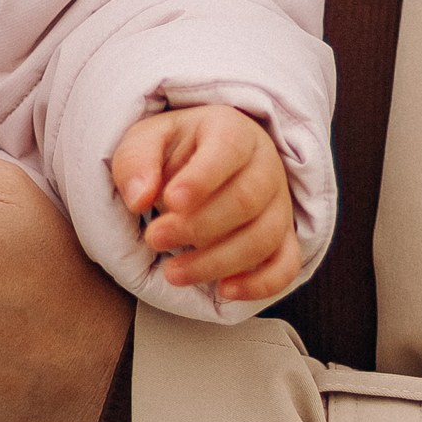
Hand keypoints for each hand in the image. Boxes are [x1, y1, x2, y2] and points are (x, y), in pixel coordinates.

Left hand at [112, 106, 302, 304]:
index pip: (228, 150)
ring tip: (173, 272)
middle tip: (154, 238)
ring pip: (264, 237)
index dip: (202, 179)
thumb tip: (138, 198)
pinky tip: (224, 290)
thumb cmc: (175, 151)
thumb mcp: (146, 141)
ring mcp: (279, 203)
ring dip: (217, 262)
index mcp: (233, 130)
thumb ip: (136, 162)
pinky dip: (260, 284)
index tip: (169, 202)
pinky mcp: (283, 237)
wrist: (204, 161)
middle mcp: (265, 165)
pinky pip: (286, 265)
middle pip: (246, 200)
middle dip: (198, 227)